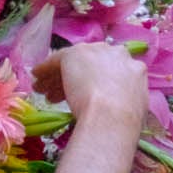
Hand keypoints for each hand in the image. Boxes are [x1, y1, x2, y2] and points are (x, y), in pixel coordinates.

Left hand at [32, 38, 152, 125]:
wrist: (113, 114)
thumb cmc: (126, 120)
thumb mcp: (135, 106)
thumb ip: (126, 98)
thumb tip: (117, 104)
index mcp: (134, 67)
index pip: (108, 72)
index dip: (94, 84)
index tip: (84, 96)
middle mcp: (115, 53)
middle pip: (90, 65)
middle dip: (76, 79)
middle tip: (61, 95)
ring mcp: (95, 52)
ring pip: (72, 64)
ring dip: (58, 78)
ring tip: (46, 94)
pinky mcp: (73, 54)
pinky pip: (57, 60)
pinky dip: (46, 68)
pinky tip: (37, 75)